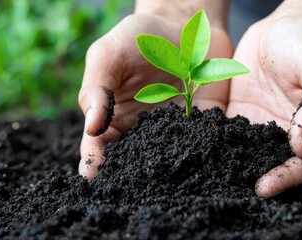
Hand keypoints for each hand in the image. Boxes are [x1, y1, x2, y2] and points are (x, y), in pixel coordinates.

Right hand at [78, 13, 231, 179]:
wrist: (183, 25)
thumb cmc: (138, 37)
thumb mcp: (108, 54)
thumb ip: (98, 88)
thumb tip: (93, 127)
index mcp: (114, 118)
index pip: (98, 148)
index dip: (94, 165)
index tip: (93, 180)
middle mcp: (143, 131)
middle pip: (133, 163)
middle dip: (131, 182)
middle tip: (131, 198)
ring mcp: (175, 131)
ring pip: (170, 161)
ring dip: (169, 179)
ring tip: (169, 194)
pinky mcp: (205, 122)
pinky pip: (205, 142)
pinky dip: (207, 157)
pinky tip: (208, 172)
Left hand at [227, 15, 301, 197]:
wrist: (284, 27)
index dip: (288, 178)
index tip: (264, 187)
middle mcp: (290, 132)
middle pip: (277, 165)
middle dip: (259, 180)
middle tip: (233, 190)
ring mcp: (264, 125)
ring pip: (251, 154)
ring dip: (236, 167)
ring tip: (213, 178)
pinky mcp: (243, 116)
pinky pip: (230, 134)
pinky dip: (218, 144)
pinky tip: (201, 150)